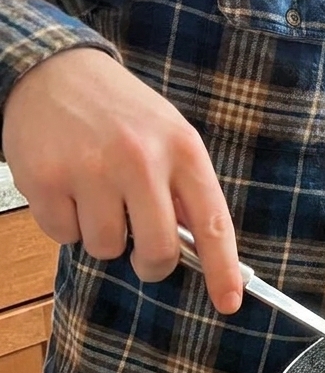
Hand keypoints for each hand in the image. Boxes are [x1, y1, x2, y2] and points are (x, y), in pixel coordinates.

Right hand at [2, 48, 242, 313]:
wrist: (55, 70)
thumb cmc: (122, 111)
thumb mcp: (170, 134)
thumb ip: (184, 187)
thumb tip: (197, 248)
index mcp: (183, 149)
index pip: (213, 222)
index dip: (222, 269)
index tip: (229, 302)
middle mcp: (141, 159)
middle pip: (157, 251)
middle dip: (151, 265)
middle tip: (143, 253)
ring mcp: (91, 169)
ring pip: (106, 248)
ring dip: (104, 237)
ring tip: (99, 197)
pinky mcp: (46, 179)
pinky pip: (63, 236)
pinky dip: (66, 224)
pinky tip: (68, 188)